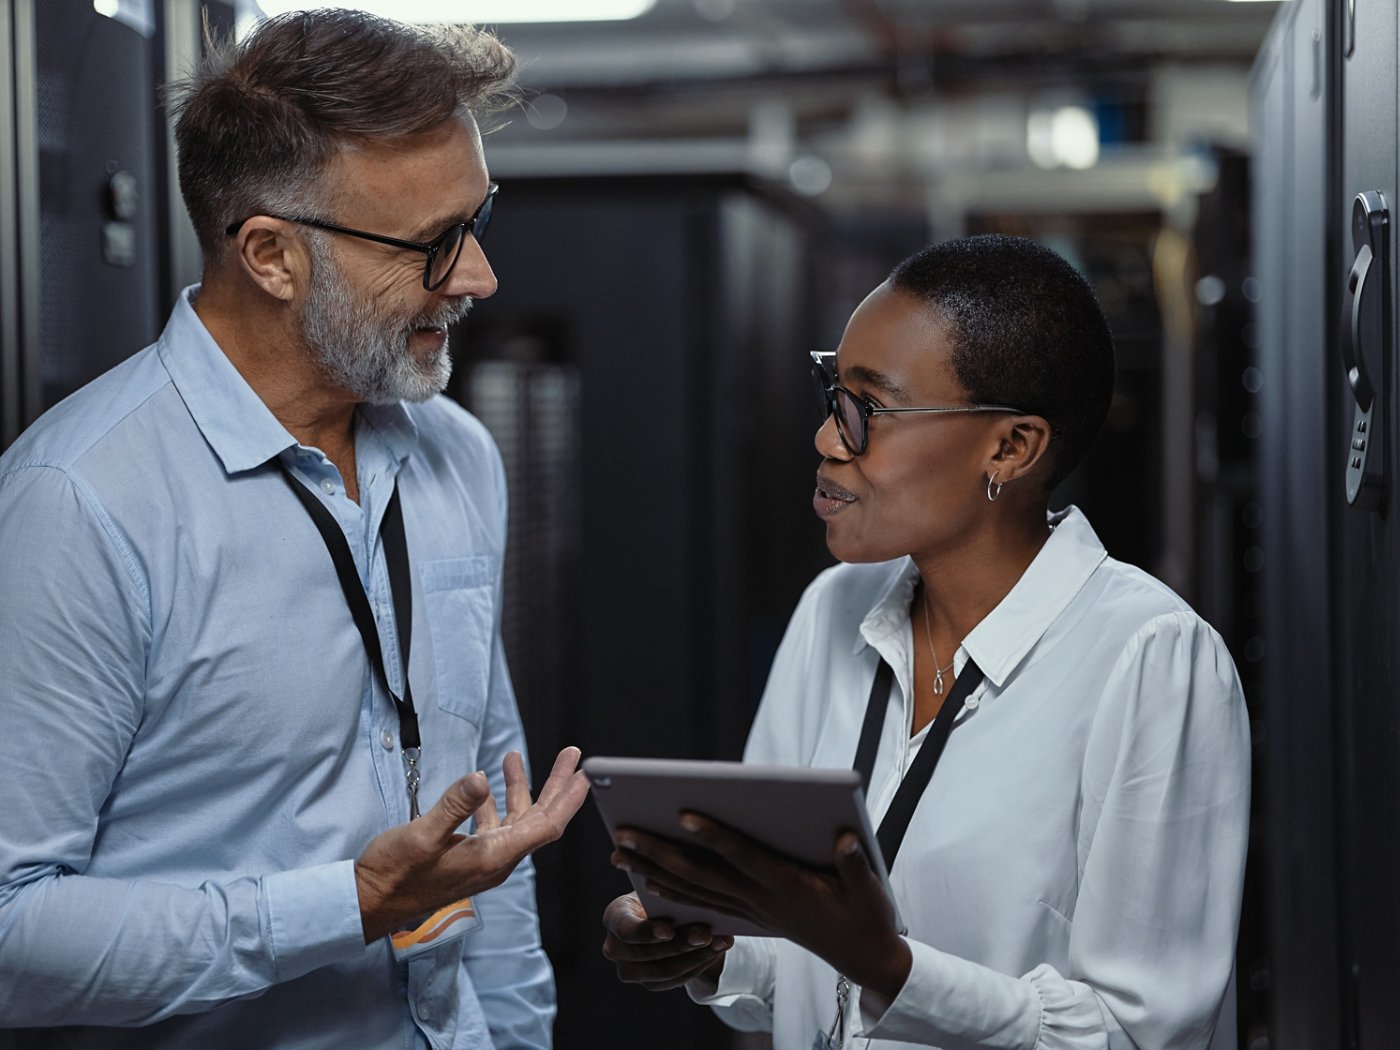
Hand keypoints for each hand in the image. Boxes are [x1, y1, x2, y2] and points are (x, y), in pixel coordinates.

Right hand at [356, 746, 588, 941]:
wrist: (370, 903)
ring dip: (519, 788)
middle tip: (570, 756)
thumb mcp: (422, 835)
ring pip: (514, 820)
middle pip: (538, 820)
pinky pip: (492, 826)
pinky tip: (484, 785)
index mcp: (494, 857)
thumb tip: (480, 778)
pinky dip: (494, 802)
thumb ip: (453, 805)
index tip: (583, 774)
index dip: (567, 799)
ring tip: (514, 756)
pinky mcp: (466, 858)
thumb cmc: (395, 874)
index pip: (545, 826)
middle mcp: (496, 860)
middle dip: (556, 786)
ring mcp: (482, 860)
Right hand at [601, 892, 732, 991]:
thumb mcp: (660, 891)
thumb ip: (668, 897)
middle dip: (681, 944)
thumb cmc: (661, 896)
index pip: (626, 928)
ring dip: (696, 956)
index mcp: (614, 917)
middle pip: (648, 953)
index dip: (647, 932)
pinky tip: (716, 951)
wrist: (663, 915)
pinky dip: (698, 965)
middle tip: (706, 934)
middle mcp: (615, 948)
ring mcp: (630, 970)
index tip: (669, 931)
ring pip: (665, 971)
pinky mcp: (650, 983)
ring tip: (720, 942)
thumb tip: (692, 902)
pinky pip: (676, 980)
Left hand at [612, 815, 910, 998]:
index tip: (684, 812)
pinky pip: (703, 904)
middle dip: (659, 852)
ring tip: (620, 852)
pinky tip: (649, 881)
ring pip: (694, 889)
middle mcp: (761, 899)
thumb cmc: (866, 917)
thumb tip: (844, 839)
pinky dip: (673, 892)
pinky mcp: (750, 915)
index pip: (742, 856)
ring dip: (654, 870)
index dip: (714, 835)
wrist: (864, 958)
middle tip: (621, 833)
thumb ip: (855, 865)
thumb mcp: (869, 891)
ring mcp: (752, 909)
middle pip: (701, 874)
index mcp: (788, 886)